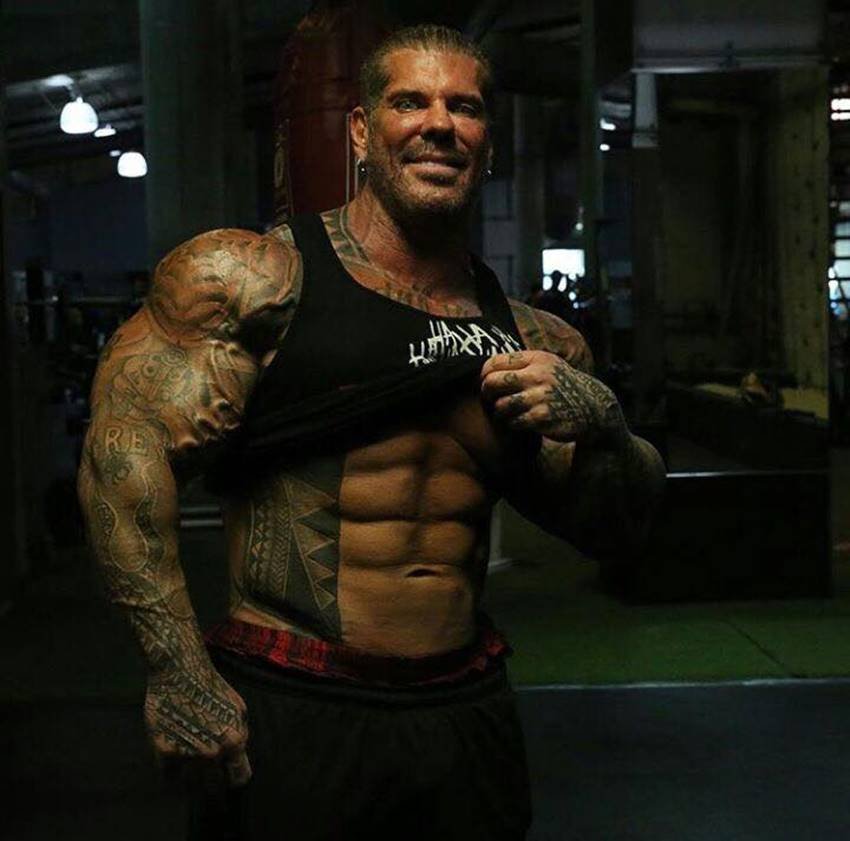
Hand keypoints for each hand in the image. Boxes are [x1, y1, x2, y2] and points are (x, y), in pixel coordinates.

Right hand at [144, 665, 251, 790]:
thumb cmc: (212, 686)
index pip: (239, 778)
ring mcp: (187, 754)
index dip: (235, 779)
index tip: (229, 778)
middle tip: (208, 779)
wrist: (179, 671)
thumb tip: (238, 757)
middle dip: (213, 785)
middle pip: (213, 788)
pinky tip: (175, 758)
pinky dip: (171, 771)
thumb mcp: (238, 706)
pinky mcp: (163, 751)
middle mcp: (212, 752)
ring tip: (191, 770)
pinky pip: (168, 775)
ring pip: (189, 785)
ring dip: (191, 781)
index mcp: (234, 742)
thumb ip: (241, 733)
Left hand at [480, 350, 625, 444]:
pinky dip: (513, 424)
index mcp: (536, 359)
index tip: (485, 383)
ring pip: (501, 406)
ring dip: (499, 412)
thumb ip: (522, 363)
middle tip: (491, 400)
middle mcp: (538, 375)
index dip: (483, 374)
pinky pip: (514, 422)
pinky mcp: (543, 417)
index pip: (495, 362)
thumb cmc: (562, 386)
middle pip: (493, 382)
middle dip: (486, 393)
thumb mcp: (547, 365)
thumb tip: (485, 369)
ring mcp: (541, 397)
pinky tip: (519, 422)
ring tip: (506, 413)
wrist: (593, 408)